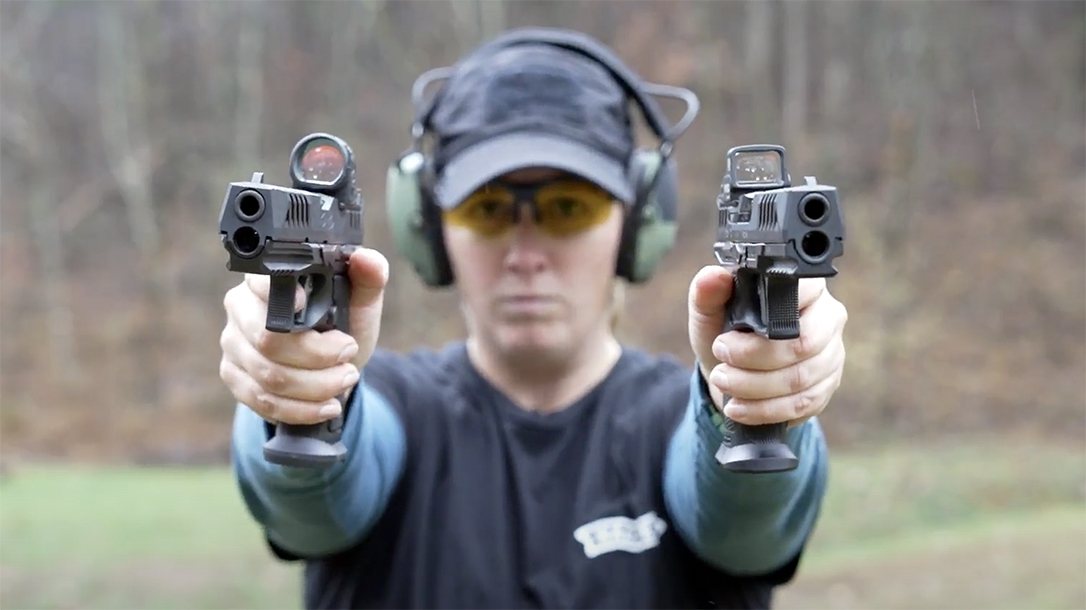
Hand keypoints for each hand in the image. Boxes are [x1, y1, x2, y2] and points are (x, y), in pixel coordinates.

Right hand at [218, 247, 388, 424]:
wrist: (332, 364)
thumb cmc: (342, 325)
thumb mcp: (360, 303)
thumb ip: (368, 277)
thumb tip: (367, 259)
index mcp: (265, 281)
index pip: (260, 283)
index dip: (278, 297)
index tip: (305, 306)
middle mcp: (241, 310)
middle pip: (268, 339)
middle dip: (317, 355)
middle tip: (349, 354)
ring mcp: (233, 346)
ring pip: (268, 375)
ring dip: (316, 385)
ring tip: (346, 379)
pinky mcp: (235, 378)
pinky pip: (263, 401)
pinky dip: (301, 408)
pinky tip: (327, 405)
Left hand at [688, 266, 846, 426]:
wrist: (732, 372)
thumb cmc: (726, 332)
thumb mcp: (710, 311)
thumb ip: (708, 291)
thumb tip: (714, 276)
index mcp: (805, 288)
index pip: (805, 294)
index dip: (766, 318)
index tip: (727, 335)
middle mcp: (827, 317)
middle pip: (802, 343)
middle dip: (753, 357)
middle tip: (721, 358)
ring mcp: (832, 354)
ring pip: (800, 377)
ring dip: (753, 386)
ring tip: (723, 382)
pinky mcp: (828, 386)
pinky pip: (802, 403)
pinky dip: (764, 409)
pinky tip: (739, 407)